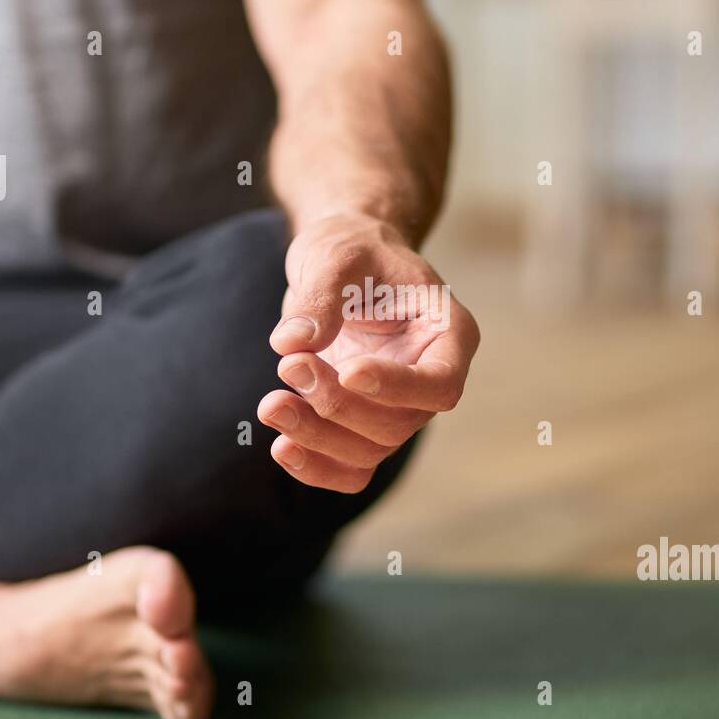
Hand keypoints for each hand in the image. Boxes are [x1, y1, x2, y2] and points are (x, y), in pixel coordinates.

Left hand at [257, 212, 479, 492]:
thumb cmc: (352, 249)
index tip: (349, 370)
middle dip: (337, 405)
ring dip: (316, 437)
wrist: (341, 264)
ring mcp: (399, 407)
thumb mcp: (337, 254)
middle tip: (289, 365)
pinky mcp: (363, 425)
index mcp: (448, 334)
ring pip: (369, 451)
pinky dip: (316, 468)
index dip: (397, 387)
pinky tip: (281, 448)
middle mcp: (430, 378)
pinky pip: (351, 469)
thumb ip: (321, 296)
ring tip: (270, 405)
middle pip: (397, 423)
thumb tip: (293, 342)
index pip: (440, 383)